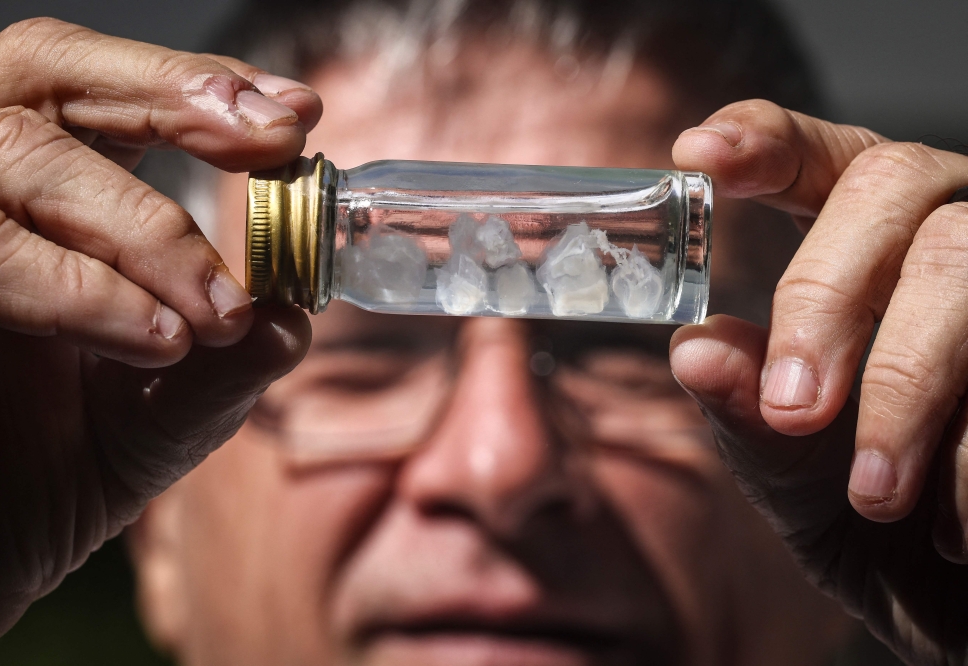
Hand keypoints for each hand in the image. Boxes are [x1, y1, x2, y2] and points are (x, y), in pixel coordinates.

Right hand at [0, 19, 318, 651]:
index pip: (108, 92)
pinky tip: (154, 337)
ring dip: (137, 225)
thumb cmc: (72, 461)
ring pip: (7, 152)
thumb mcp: (176, 410)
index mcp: (53, 199)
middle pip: (44, 74)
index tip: (294, 113)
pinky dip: (71, 285)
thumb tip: (293, 319)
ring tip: (215, 313)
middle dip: (168, 102)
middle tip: (269, 142)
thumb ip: (233, 361)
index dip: (195, 83)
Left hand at [671, 100, 967, 663]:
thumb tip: (694, 349)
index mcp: (868, 245)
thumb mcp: (792, 473)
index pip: (817, 155)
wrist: (962, 599)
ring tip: (874, 497)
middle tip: (796, 408)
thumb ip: (746, 413)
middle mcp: (949, 232)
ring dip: (911, 384)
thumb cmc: (874, 523)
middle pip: (895, 182)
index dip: (764, 138)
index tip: (697, 156)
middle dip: (829, 293)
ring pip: (964, 265)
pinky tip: (959, 528)